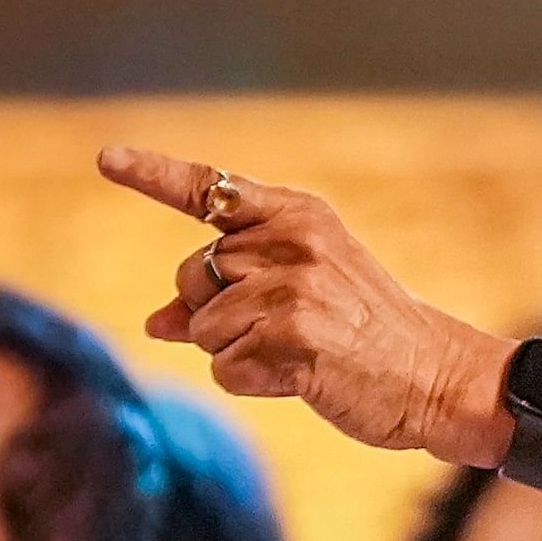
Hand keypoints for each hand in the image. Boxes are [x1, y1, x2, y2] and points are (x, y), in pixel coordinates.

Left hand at [97, 146, 517, 468]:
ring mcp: (294, 286)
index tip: (106, 158)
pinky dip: (251, 382)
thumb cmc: (363, 335)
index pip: (210, 190)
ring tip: (297, 352)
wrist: (434, 375)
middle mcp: (293, 239)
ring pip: (202, 328)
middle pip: (192, 277)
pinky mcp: (293, 335)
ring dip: (235, 353)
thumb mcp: (299, 293)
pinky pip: (224, 367)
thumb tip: (154, 321)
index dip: (153, 174)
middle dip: (214, 312)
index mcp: (297, 215)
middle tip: (280, 327)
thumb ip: (227, 293)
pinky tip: (300, 377)